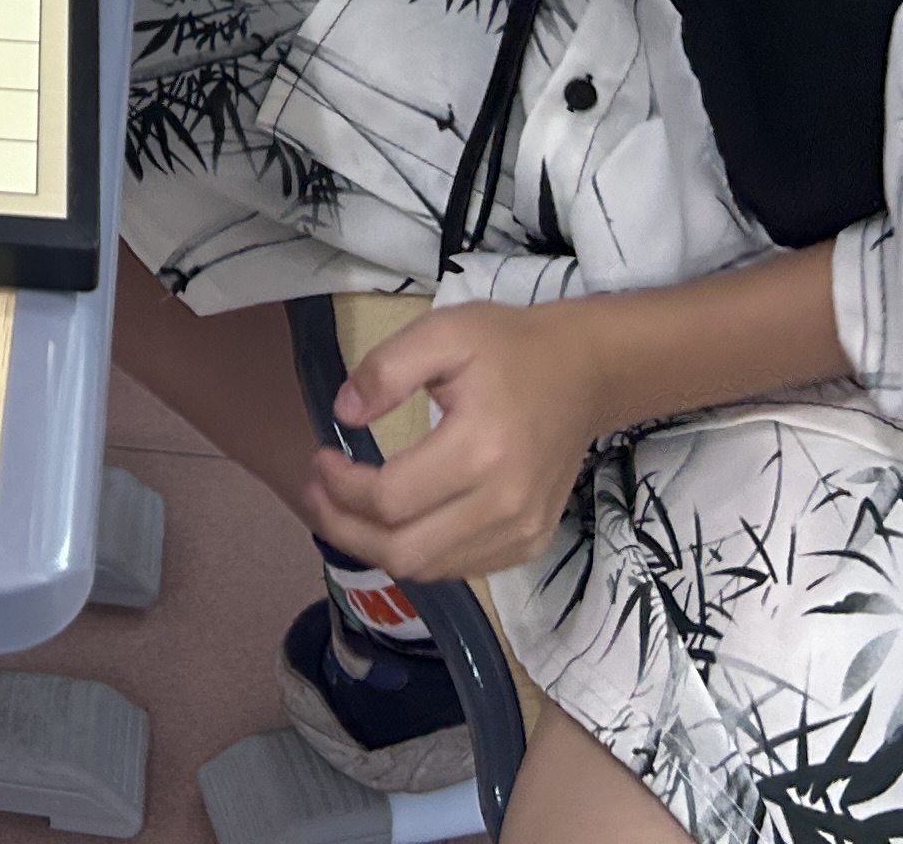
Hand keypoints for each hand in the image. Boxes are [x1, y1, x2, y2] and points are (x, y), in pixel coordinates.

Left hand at [301, 299, 611, 583]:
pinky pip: (460, 567)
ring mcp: (523, 531)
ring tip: (345, 510)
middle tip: (316, 494)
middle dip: (346, 530)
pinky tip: (396, 522)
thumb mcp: (444, 333)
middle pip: (404, 551)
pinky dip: (419, 553)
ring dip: (376, 547)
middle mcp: (505, 504)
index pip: (390, 498)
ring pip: (429, 569)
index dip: (341, 486)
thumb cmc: (510, 348)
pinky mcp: (531, 543)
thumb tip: (343, 415)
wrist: (586, 373)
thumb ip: (386, 370)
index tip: (320, 457)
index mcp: (480, 449)